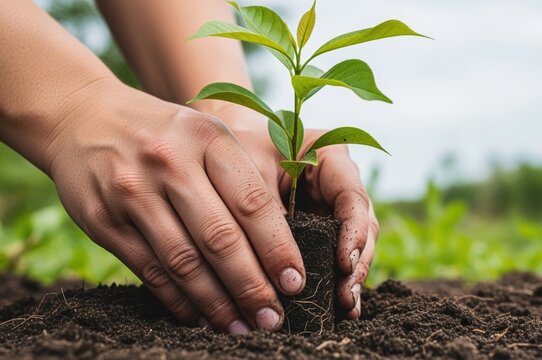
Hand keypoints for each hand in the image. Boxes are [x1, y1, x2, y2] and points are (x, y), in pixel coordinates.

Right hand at [45, 79, 305, 332]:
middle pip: (220, 238)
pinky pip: (149, 270)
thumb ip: (242, 178)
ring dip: (217, 303)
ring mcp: (133, 192)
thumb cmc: (166, 134)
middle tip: (273, 318)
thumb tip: (282, 246)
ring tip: (241, 326)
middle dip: (251, 286)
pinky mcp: (104, 219)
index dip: (277, 249)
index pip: (252, 203)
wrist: (84, 117)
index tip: (295, 283)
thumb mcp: (208, 134)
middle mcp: (170, 162)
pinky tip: (200, 317)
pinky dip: (178, 300)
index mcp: (208, 138)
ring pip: (184, 262)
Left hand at [233, 124, 378, 319]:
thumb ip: (266, 212)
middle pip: (361, 226)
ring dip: (351, 278)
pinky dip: (335, 280)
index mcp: (331, 159)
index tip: (343, 262)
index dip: (353, 231)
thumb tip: (280, 267)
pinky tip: (337, 308)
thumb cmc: (237, 148)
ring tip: (346, 308)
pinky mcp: (320, 232)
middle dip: (356, 262)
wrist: (220, 147)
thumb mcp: (249, 172)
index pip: (352, 195)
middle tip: (346, 296)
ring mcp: (332, 210)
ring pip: (354, 245)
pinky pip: (333, 257)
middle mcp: (339, 185)